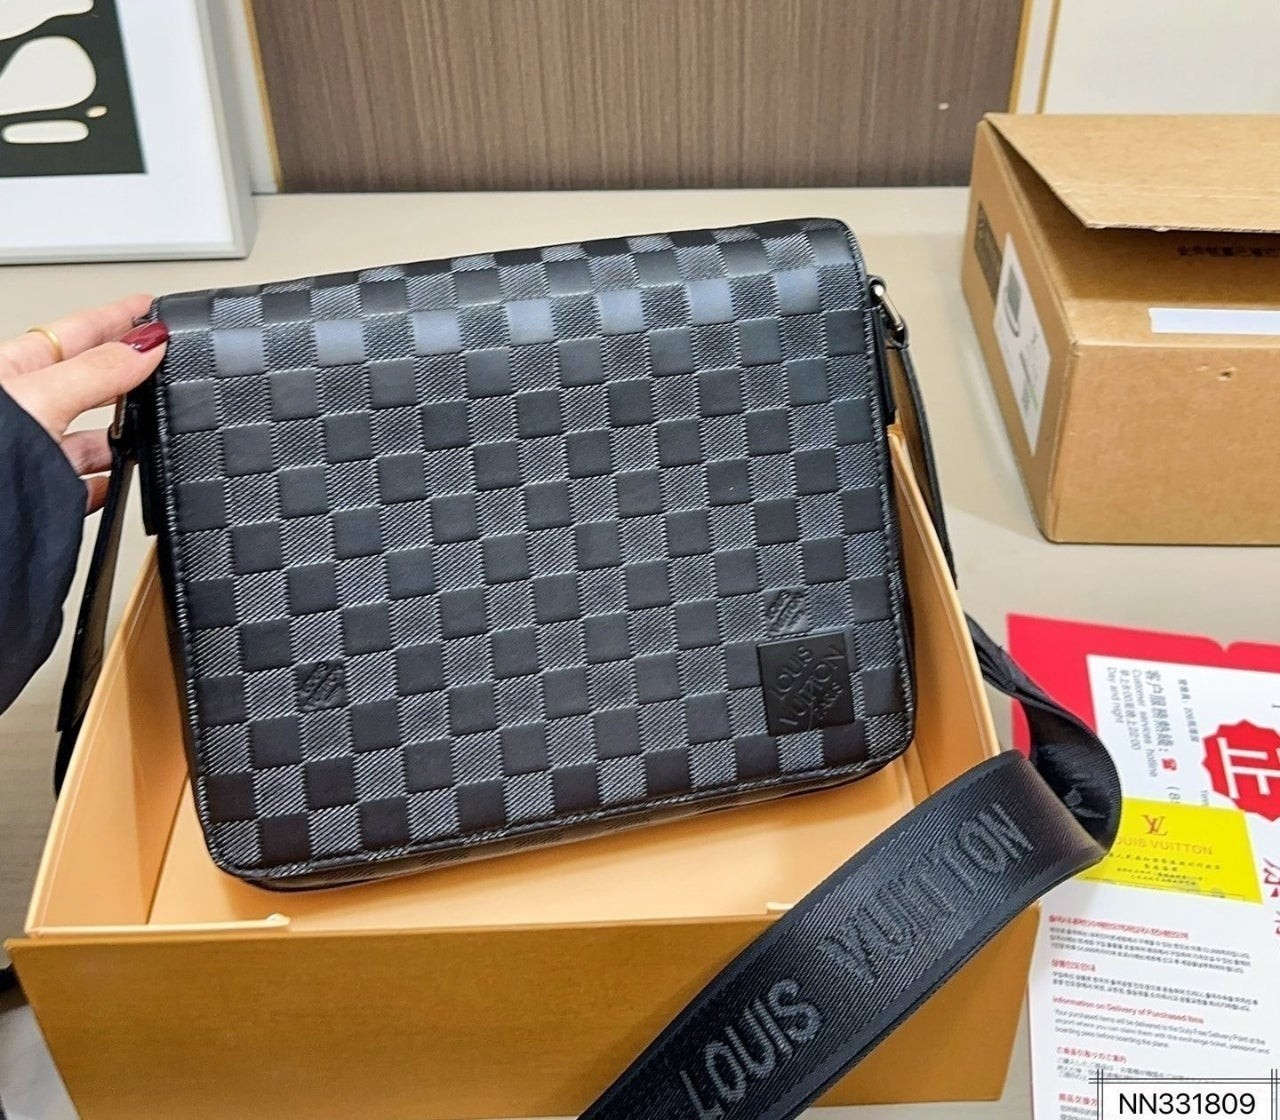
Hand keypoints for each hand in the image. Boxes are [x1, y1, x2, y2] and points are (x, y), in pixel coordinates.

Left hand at [0, 294, 168, 511]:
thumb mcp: (41, 400)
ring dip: (119, 435)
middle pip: (86, 382)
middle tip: (162, 361)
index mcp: (10, 371)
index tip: (148, 307)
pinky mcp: (43, 493)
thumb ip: (97, 373)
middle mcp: (21, 411)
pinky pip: (84, 484)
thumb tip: (147, 344)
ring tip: (149, 430)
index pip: (74, 333)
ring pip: (88, 436)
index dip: (114, 318)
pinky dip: (108, 482)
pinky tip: (119, 481)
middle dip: (126, 374)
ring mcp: (32, 453)